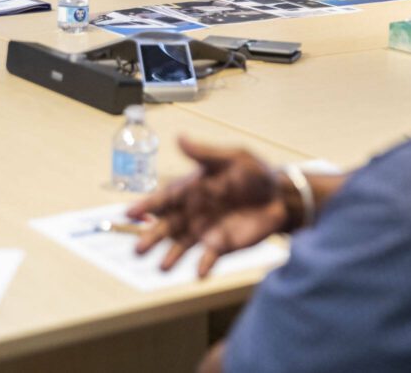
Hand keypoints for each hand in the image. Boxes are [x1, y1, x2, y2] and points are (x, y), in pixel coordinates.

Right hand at [127, 137, 287, 277]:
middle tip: (137, 250)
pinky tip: (200, 273)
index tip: (129, 214)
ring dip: (172, 256)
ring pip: (183, 245)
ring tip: (162, 268)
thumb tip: (179, 137)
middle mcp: (193, 212)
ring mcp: (206, 230)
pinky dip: (204, 265)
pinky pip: (209, 257)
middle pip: (168, 226)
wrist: (280, 195)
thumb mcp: (232, 157)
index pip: (165, 198)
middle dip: (153, 238)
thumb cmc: (254, 173)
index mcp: (191, 189)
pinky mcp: (223, 245)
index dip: (147, 206)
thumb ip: (205, 153)